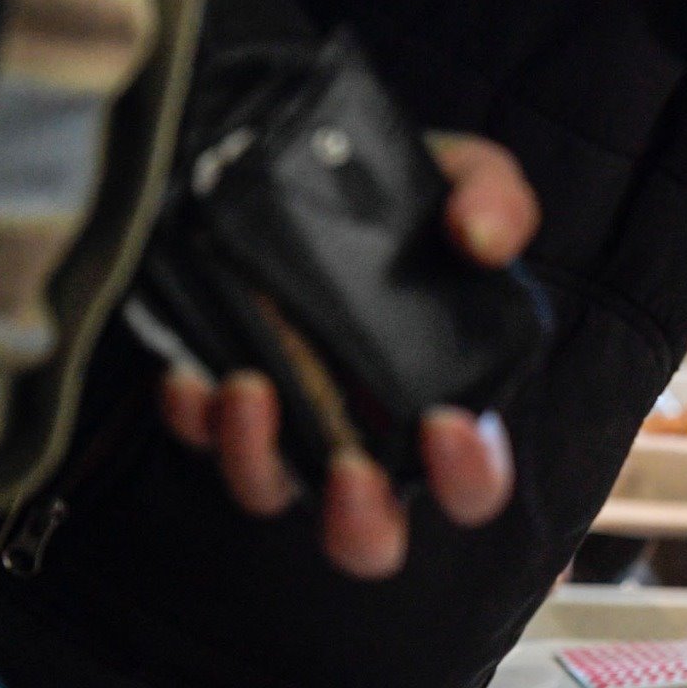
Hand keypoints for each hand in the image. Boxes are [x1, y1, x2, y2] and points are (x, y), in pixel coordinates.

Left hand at [161, 133, 538, 578]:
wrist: (299, 149)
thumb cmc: (399, 193)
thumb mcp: (464, 173)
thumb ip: (495, 197)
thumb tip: (481, 240)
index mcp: (442, 405)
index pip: (472, 482)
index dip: (466, 474)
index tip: (444, 425)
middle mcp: (364, 436)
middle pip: (370, 538)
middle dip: (361, 523)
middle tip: (350, 472)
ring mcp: (286, 423)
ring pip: (268, 490)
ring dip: (257, 456)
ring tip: (248, 387)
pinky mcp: (217, 394)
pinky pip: (196, 430)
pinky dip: (191, 410)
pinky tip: (191, 370)